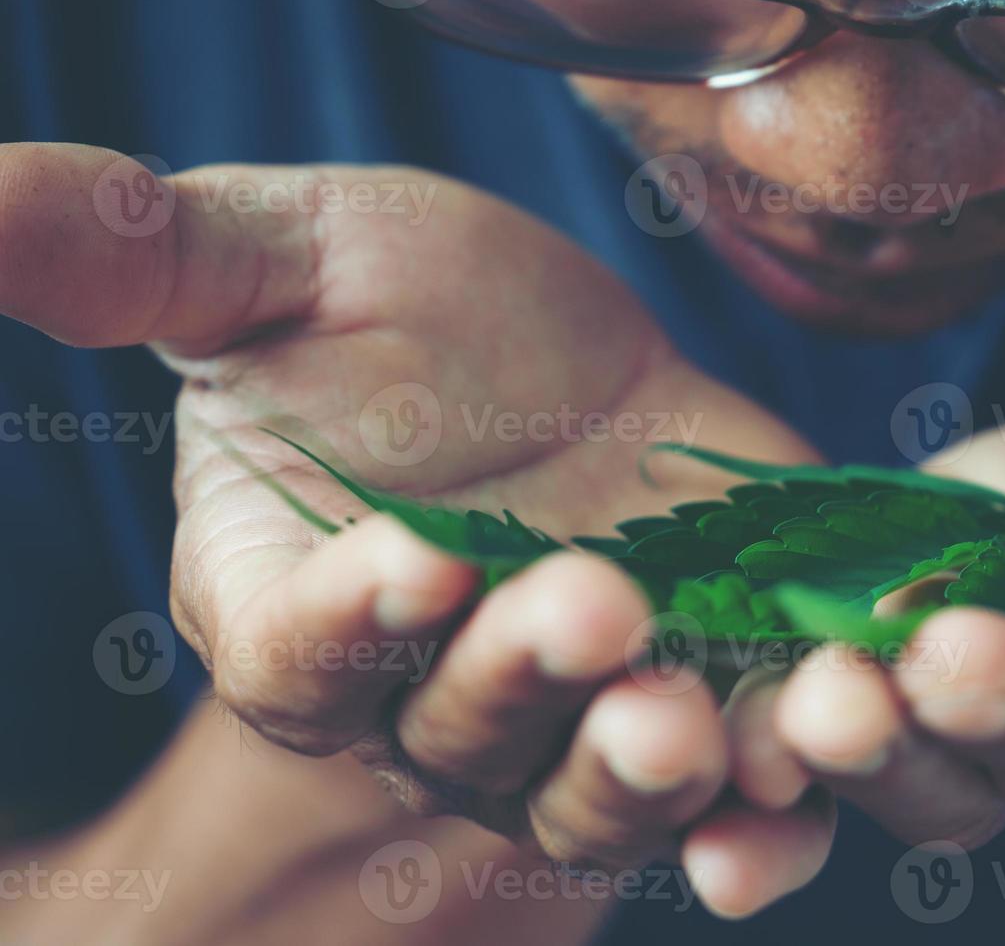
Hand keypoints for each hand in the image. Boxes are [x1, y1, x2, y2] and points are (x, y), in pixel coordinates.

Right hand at [0, 144, 832, 917]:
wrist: (568, 361)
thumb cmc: (399, 306)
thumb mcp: (285, 258)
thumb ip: (142, 255)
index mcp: (296, 600)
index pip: (299, 650)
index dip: (344, 621)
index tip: (409, 559)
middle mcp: (423, 690)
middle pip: (457, 735)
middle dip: (515, 683)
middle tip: (587, 606)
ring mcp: (567, 716)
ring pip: (588, 792)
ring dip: (639, 773)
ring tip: (693, 720)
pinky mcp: (693, 699)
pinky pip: (721, 799)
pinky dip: (758, 815)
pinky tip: (797, 787)